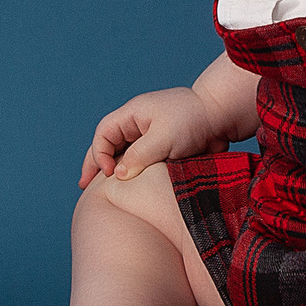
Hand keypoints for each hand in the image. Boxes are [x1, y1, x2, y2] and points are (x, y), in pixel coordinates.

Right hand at [80, 87, 230, 187]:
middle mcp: (137, 124)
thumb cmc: (193, 120)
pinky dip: (132, 173)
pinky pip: (140, 161)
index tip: (109, 174)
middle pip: (108, 144)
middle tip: (83, 186)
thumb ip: (139, 156)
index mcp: (132, 114)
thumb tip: (118, 175)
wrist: (222, 117)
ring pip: (123, 154)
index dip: (100, 154)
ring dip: (113, 171)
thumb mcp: (164, 138)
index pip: (104, 134)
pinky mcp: (162, 149)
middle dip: (95, 164)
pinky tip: (128, 189)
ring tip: (100, 191)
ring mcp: (149, 136)